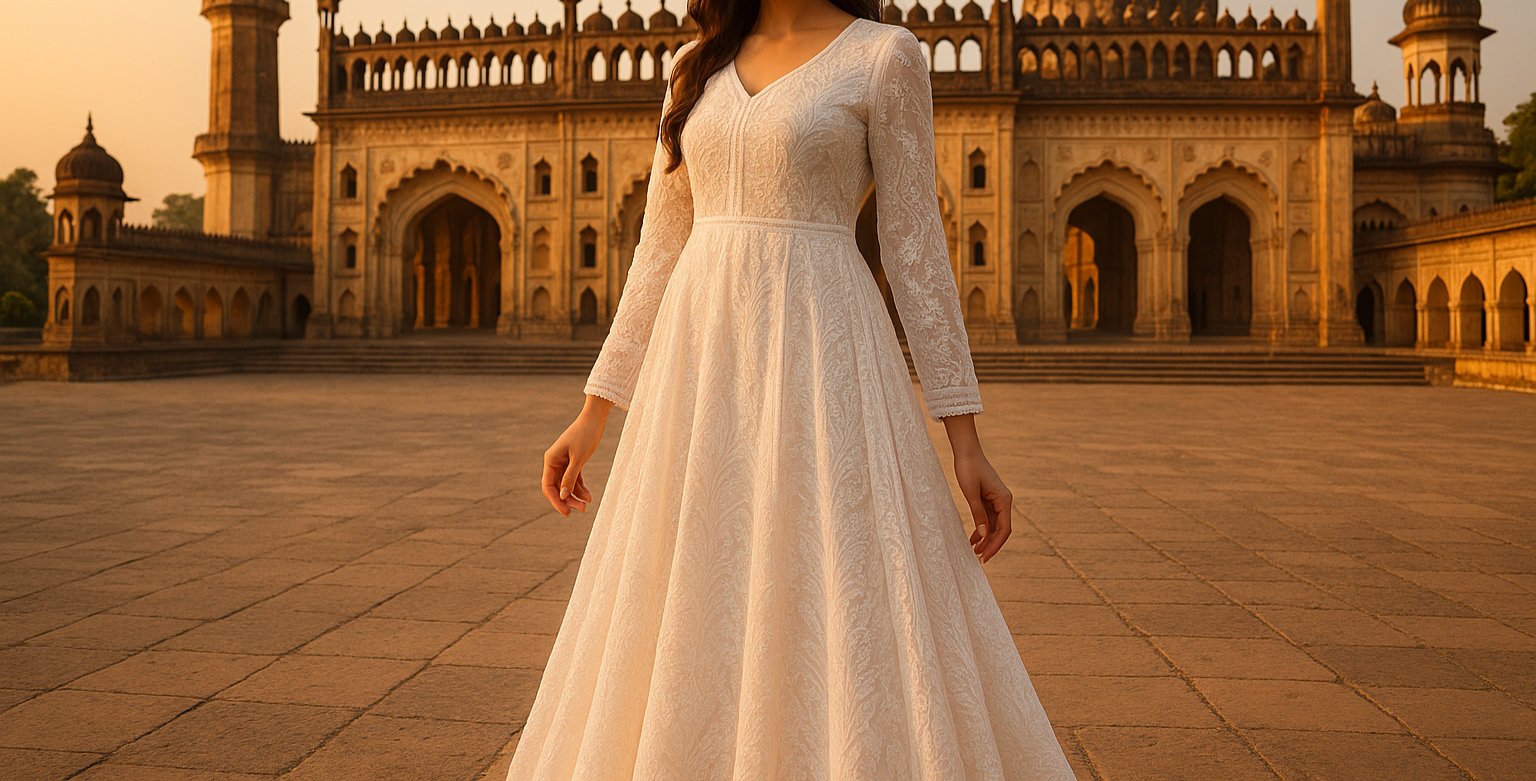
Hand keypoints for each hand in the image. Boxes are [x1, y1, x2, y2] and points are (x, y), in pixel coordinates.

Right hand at [541, 396, 611, 515]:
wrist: (595, 418)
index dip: (556, 501)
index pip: (548, 486)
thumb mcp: (579, 458)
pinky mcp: (574, 461)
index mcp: (551, 460)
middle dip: (568, 500)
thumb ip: (570, 477)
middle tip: (581, 510)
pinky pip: (575, 479)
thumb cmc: (586, 435)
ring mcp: (564, 462)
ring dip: (575, 496)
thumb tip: (563, 495)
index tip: (566, 512)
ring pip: (567, 485)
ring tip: (587, 505)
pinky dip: (581, 488)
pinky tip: (589, 497)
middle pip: (558, 487)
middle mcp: (555, 462)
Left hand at [942, 414, 1012, 563]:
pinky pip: (987, 519)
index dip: (995, 545)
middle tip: (978, 559)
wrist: (966, 451)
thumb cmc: (969, 469)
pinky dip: (981, 530)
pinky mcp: (988, 499)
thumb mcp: (971, 493)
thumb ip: (978, 514)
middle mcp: (1003, 501)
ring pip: (994, 526)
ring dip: (985, 539)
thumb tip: (984, 535)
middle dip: (990, 545)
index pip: (1004, 529)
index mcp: (1004, 500)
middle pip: (1000, 530)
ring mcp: (996, 501)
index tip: (985, 557)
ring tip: (974, 552)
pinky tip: (972, 539)